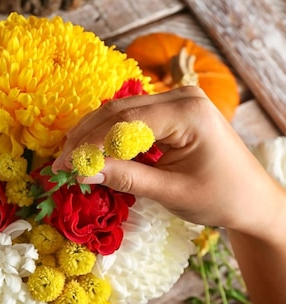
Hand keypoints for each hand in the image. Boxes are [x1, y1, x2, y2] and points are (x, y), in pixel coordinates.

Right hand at [53, 86, 285, 240]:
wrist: (252, 199)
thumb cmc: (220, 198)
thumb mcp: (171, 192)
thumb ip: (125, 179)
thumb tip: (80, 172)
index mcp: (188, 113)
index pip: (124, 122)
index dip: (89, 144)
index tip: (63, 166)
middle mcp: (181, 97)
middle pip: (117, 111)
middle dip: (85, 138)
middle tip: (58, 164)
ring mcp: (176, 101)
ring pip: (119, 113)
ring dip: (92, 136)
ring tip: (68, 160)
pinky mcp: (170, 112)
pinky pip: (130, 120)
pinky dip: (107, 137)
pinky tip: (90, 153)